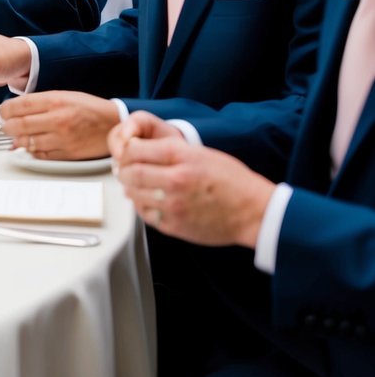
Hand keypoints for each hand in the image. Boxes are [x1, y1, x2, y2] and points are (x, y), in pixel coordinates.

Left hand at [0, 92, 119, 159]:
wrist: (112, 123)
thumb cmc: (89, 108)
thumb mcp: (64, 95)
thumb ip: (41, 103)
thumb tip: (18, 112)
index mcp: (56, 101)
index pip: (20, 105)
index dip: (5, 110)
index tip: (3, 111)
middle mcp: (57, 119)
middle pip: (19, 125)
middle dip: (7, 126)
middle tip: (5, 125)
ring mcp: (61, 139)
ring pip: (27, 142)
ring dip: (17, 140)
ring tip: (16, 136)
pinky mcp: (66, 154)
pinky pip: (40, 155)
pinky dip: (32, 151)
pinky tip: (31, 145)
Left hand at [113, 115, 275, 248]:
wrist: (253, 212)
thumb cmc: (232, 180)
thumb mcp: (201, 153)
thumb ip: (170, 151)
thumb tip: (139, 151)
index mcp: (181, 157)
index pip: (135, 150)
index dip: (126, 151)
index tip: (128, 153)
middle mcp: (174, 180)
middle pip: (131, 173)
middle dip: (124, 171)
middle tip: (125, 170)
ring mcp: (173, 205)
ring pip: (135, 195)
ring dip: (131, 189)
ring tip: (136, 186)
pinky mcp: (175, 226)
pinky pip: (146, 215)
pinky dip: (142, 207)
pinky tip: (148, 201)